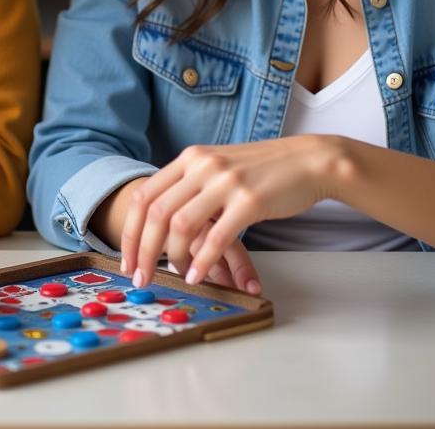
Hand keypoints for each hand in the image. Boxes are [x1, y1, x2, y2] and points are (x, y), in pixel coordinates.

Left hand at [121, 135, 342, 289]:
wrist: (307, 160)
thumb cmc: (263, 170)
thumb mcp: (219, 168)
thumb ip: (192, 186)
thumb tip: (166, 222)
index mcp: (190, 158)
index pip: (146, 194)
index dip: (131, 230)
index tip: (127, 258)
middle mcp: (202, 166)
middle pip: (156, 212)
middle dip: (143, 249)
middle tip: (140, 276)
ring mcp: (225, 182)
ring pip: (181, 225)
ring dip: (171, 257)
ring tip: (173, 276)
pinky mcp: (249, 200)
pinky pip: (216, 237)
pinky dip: (202, 261)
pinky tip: (197, 275)